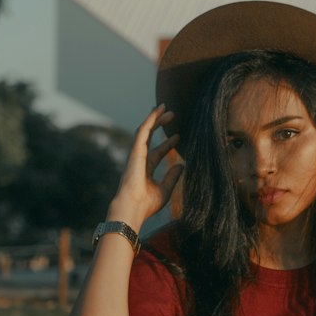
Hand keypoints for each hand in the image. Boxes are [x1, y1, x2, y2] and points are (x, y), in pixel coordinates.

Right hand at [108, 105, 183, 227]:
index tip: (179, 136)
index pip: (157, 153)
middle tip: (173, 115)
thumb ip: (172, 177)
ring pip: (145, 130)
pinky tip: (158, 110)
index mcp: (145, 170)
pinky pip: (143, 130)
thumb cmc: (146, 204)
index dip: (168, 144)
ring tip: (165, 107)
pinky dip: (150, 119)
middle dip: (160, 125)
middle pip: (149, 138)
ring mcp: (136, 154)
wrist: (133, 208)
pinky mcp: (135, 150)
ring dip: (155, 118)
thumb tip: (181, 166)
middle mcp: (139, 160)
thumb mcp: (165, 190)